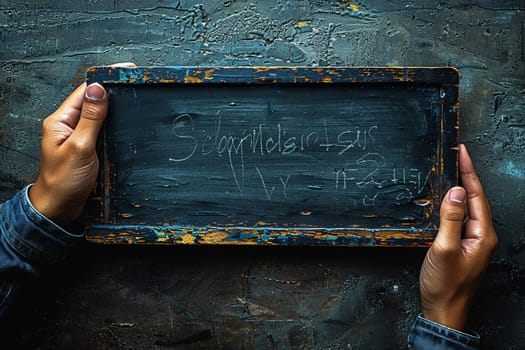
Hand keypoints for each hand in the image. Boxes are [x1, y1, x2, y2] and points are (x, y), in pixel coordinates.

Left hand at [29, 62, 135, 227]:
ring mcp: (80, 138)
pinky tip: (129, 125)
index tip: (127, 71)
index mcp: (61, 120)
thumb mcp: (79, 147)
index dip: (106, 79)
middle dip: (115, 92)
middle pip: (94, 101)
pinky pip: (104, 131)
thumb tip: (97, 88)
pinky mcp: (90, 149)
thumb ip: (90, 118)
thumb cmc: (63, 182)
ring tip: (137, 100)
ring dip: (117, 109)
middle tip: (137, 84)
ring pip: (101, 116)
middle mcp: (70, 126)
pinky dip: (116, 126)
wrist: (60, 210)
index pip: (85, 90)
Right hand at [419, 144, 497, 330]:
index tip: (461, 152)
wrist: (443, 311)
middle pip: (474, 198)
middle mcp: (481, 236)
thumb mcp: (444, 249)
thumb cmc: (445, 286)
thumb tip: (454, 191)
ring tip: (450, 170)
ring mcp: (472, 241)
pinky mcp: (461, 246)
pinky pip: (458, 218)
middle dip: (465, 175)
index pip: (476, 195)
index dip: (468, 172)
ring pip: (466, 207)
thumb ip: (450, 219)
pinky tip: (443, 199)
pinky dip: (451, 204)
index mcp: (482, 235)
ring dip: (458, 188)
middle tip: (455, 155)